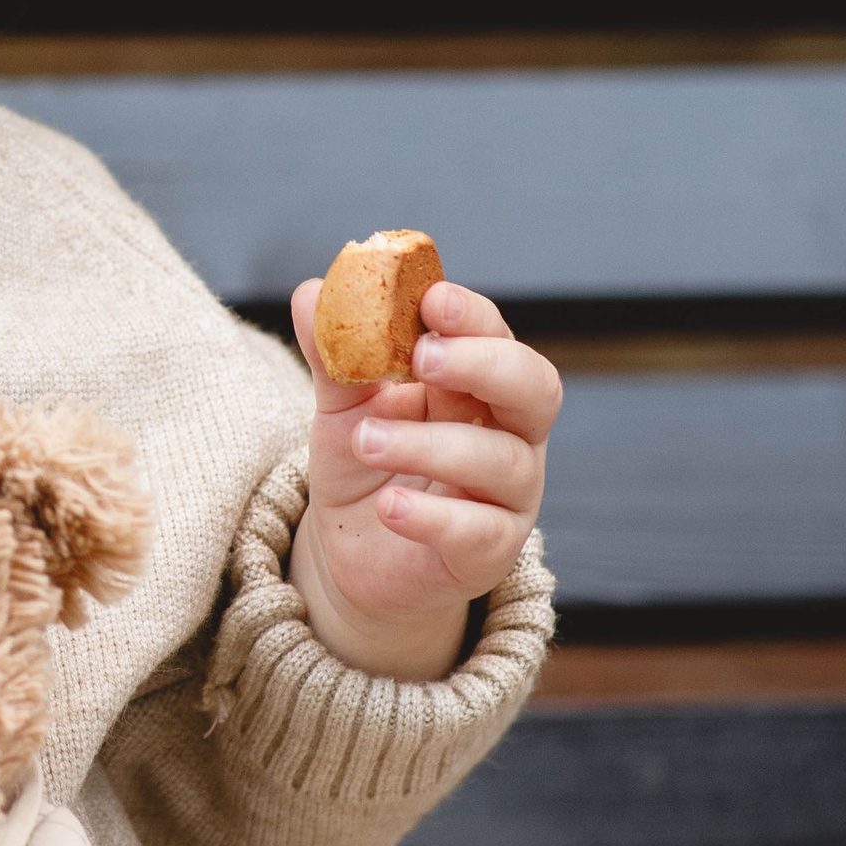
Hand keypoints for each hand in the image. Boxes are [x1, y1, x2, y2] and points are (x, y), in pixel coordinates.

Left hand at [286, 278, 560, 683]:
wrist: (354, 552)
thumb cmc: (367, 464)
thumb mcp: (344, 405)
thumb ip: (334, 354)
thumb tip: (312, 293)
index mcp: (477, 386)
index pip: (496, 338)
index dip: (472, 316)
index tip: (431, 298)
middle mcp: (507, 435)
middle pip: (533, 389)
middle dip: (483, 364)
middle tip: (423, 357)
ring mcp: (506, 496)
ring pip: (500, 460)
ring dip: (431, 444)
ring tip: (367, 439)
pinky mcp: (488, 553)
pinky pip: (478, 531)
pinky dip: (433, 517)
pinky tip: (389, 506)